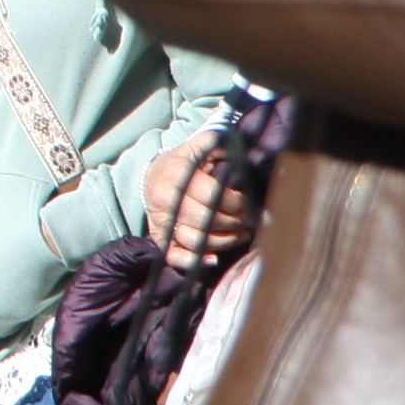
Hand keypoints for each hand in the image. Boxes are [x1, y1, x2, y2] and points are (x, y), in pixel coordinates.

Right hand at [146, 135, 256, 266]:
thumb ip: (218, 143)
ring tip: (241, 235)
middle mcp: (165, 197)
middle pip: (207, 220)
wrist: (152, 175)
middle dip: (235, 224)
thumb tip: (242, 143)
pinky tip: (213, 259)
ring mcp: (160, 218)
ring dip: (224, 241)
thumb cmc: (184, 162)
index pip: (214, 195)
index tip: (252, 205)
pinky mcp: (158, 234)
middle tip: (251, 222)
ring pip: (195, 239)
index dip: (239, 204)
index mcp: (177, 173)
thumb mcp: (199, 147)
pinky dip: (193, 261)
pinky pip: (173, 255)